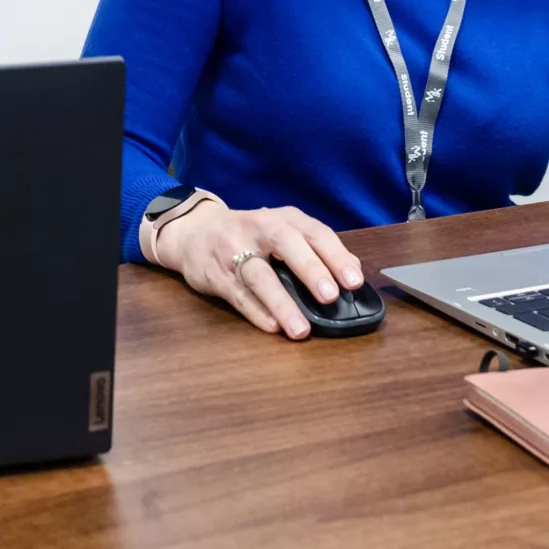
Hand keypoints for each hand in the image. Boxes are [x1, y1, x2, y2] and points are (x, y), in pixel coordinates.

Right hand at [153, 201, 364, 339]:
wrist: (194, 232)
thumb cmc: (249, 235)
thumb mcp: (283, 232)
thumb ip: (316, 248)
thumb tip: (353, 269)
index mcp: (284, 219)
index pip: (314, 233)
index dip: (335, 256)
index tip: (354, 281)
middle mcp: (260, 230)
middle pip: (287, 245)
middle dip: (310, 270)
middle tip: (329, 296)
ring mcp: (235, 251)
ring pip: (260, 277)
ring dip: (282, 303)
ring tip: (301, 329)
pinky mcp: (217, 275)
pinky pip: (238, 296)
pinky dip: (256, 312)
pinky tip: (272, 327)